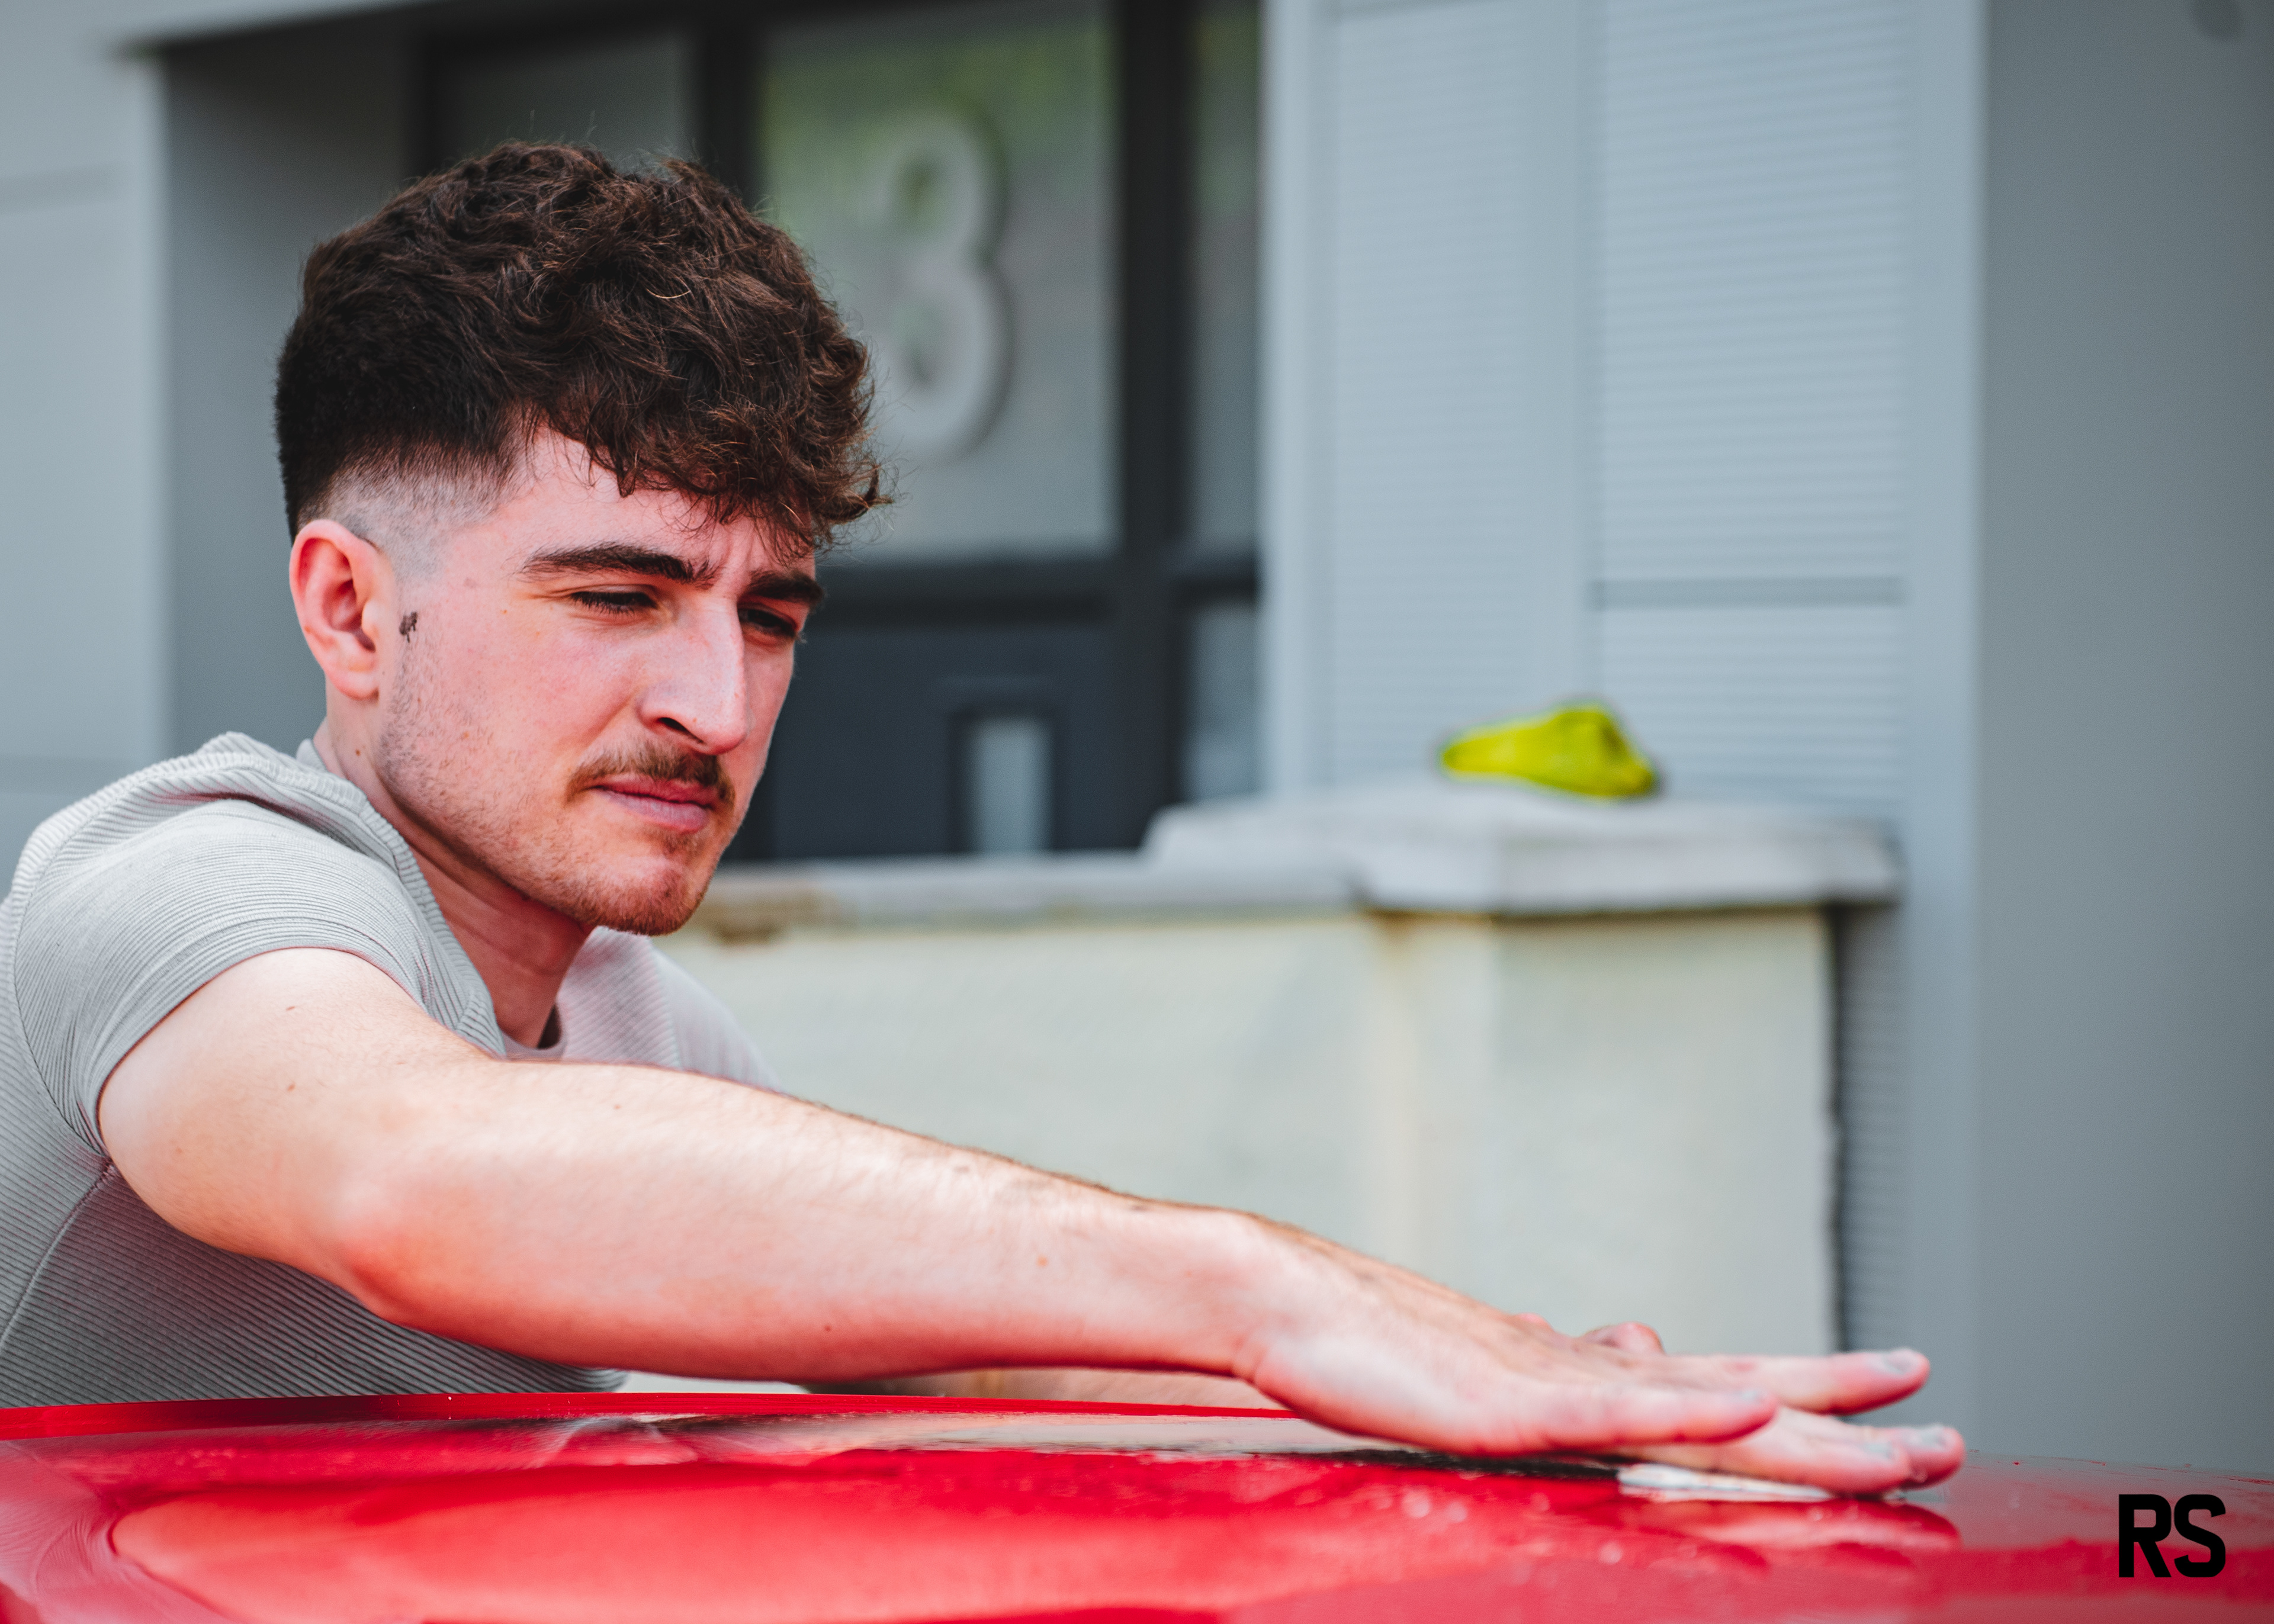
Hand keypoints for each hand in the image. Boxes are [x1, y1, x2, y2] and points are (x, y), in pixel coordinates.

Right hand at [1230, 1229, 1960, 1493]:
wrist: (1280, 1296)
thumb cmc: (1370, 1340)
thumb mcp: (1492, 1371)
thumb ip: (1572, 1368)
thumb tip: (1638, 1337)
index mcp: (1588, 1373)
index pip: (1727, 1377)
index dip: (1818, 1383)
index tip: (1901, 1381)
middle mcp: (1589, 1372)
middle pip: (1744, 1394)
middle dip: (1850, 1416)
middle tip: (1947, 1428)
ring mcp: (1551, 1385)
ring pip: (1703, 1408)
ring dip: (1810, 1420)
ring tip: (1903, 1431)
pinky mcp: (1502, 1402)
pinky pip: (1610, 1413)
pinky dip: (1691, 1404)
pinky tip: (1754, 1400)